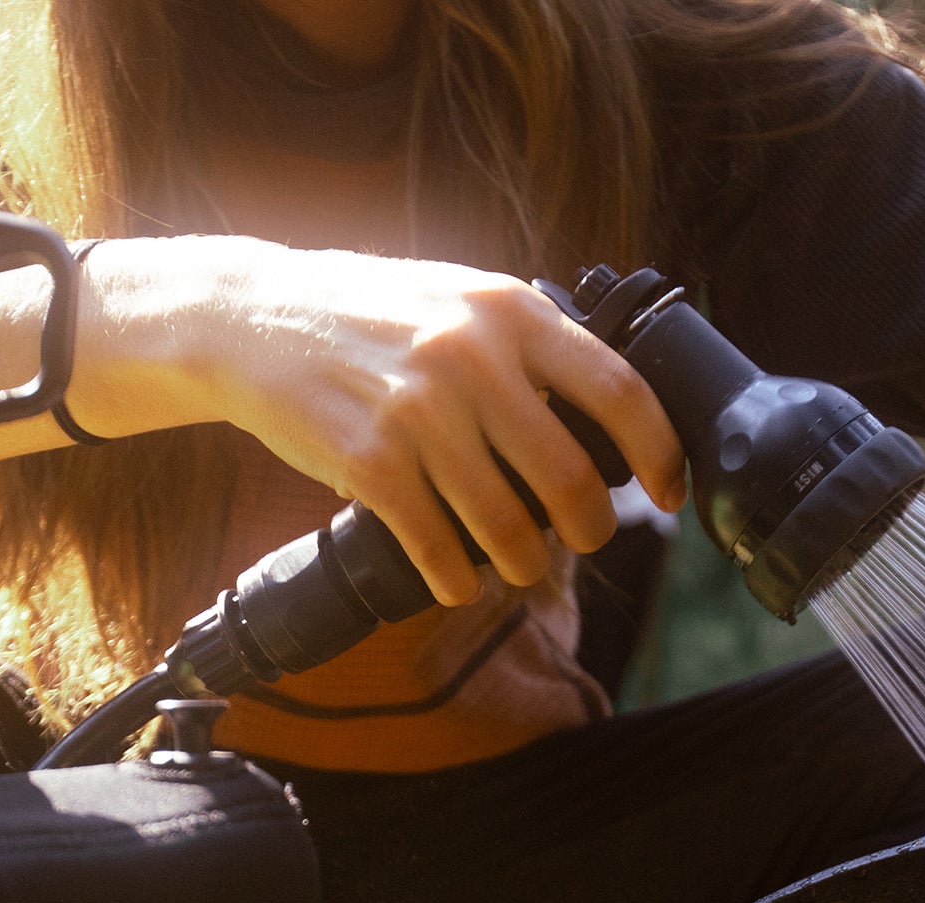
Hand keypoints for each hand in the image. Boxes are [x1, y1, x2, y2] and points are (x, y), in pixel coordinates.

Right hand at [193, 243, 687, 604]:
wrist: (255, 317)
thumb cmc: (367, 315)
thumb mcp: (458, 299)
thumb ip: (524, 342)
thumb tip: (603, 408)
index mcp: (510, 312)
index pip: (618, 390)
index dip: (659, 453)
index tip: (669, 493)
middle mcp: (471, 359)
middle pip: (568, 477)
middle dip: (589, 528)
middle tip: (586, 540)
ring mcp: (418, 413)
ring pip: (506, 526)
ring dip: (523, 564)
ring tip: (519, 566)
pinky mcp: (370, 463)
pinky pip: (437, 548)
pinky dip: (456, 579)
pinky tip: (457, 580)